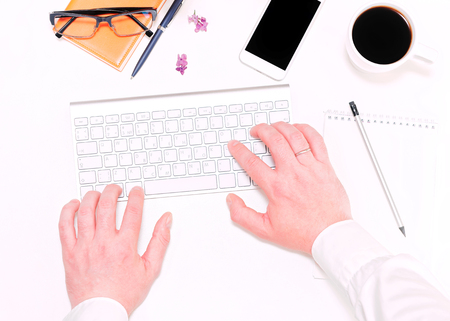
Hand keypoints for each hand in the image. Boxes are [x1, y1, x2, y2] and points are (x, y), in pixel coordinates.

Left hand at [59, 185, 171, 314]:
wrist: (100, 311)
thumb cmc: (123, 293)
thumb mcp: (150, 269)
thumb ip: (160, 241)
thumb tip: (166, 221)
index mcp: (124, 246)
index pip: (132, 211)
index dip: (136, 196)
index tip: (136, 191)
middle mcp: (103, 243)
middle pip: (106, 205)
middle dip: (112, 191)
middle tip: (116, 188)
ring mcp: (84, 246)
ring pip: (85, 211)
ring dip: (92, 196)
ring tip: (97, 193)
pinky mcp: (70, 252)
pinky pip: (64, 225)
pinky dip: (68, 211)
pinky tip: (74, 205)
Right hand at [227, 123, 350, 253]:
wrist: (330, 235)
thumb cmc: (303, 233)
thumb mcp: (266, 230)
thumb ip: (243, 216)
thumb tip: (232, 201)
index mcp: (278, 188)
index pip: (252, 162)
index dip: (239, 151)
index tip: (235, 145)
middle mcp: (294, 174)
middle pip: (274, 141)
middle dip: (261, 130)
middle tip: (256, 131)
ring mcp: (311, 168)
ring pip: (295, 136)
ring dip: (281, 127)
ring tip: (274, 126)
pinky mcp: (325, 167)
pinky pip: (316, 141)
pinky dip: (306, 130)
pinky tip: (298, 129)